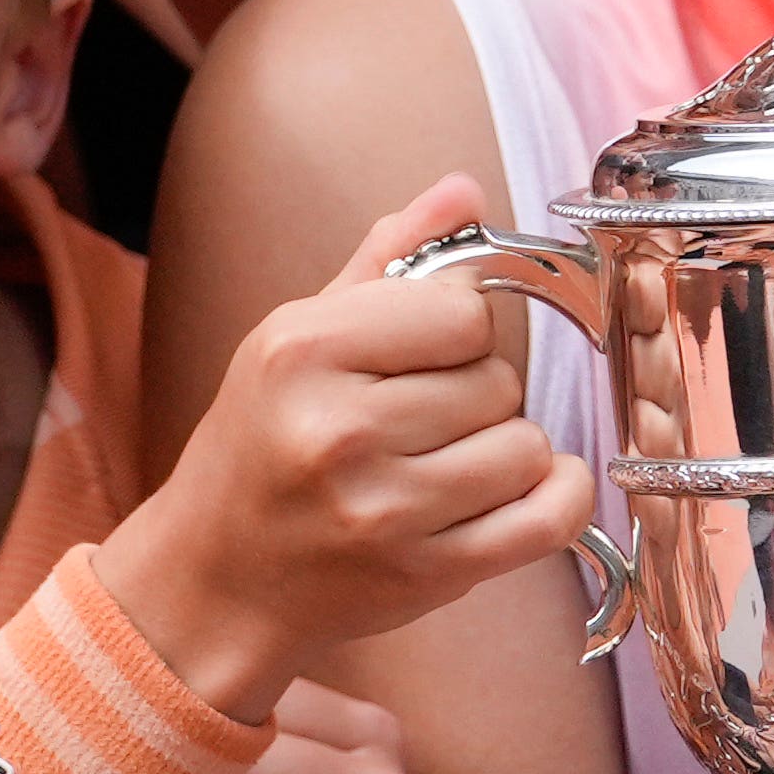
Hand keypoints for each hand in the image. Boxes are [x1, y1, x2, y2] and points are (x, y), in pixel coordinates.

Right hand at [103, 181, 596, 713]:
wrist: (215, 582)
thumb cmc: (260, 448)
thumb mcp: (296, 338)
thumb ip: (384, 260)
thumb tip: (463, 190)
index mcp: (303, 352)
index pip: (462, 309)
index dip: (457, 328)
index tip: (423, 352)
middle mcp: (340, 431)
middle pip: (497, 378)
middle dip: (475, 393)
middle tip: (419, 420)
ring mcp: (385, 511)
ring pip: (526, 445)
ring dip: (504, 450)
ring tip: (444, 464)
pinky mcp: (426, 575)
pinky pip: (549, 517)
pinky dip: (558, 496)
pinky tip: (528, 487)